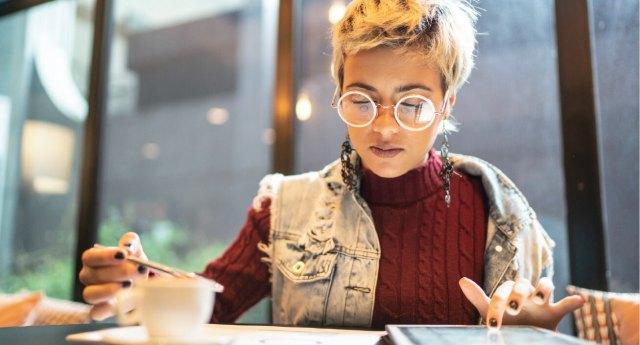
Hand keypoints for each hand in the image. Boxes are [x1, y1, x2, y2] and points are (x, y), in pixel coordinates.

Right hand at [79, 232, 148, 320]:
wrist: (143, 283)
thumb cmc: (133, 264)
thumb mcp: (135, 249)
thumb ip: (131, 241)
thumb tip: (127, 246)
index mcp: (93, 259)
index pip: (90, 257)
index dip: (105, 256)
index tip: (124, 255)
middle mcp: (89, 277)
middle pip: (93, 275)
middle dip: (118, 272)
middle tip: (138, 270)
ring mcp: (92, 294)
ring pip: (90, 294)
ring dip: (111, 290)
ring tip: (130, 285)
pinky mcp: (99, 310)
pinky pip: (96, 312)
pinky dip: (107, 308)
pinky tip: (121, 301)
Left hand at [459, 277, 583, 329]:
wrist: (520, 334)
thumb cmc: (504, 319)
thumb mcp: (490, 310)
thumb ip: (477, 297)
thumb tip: (461, 280)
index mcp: (510, 290)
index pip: (504, 290)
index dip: (497, 305)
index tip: (492, 324)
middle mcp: (526, 292)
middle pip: (524, 283)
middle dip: (519, 294)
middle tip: (513, 309)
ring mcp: (541, 302)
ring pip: (546, 285)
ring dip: (542, 289)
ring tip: (539, 298)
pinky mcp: (554, 313)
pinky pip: (565, 304)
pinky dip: (573, 301)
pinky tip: (579, 300)